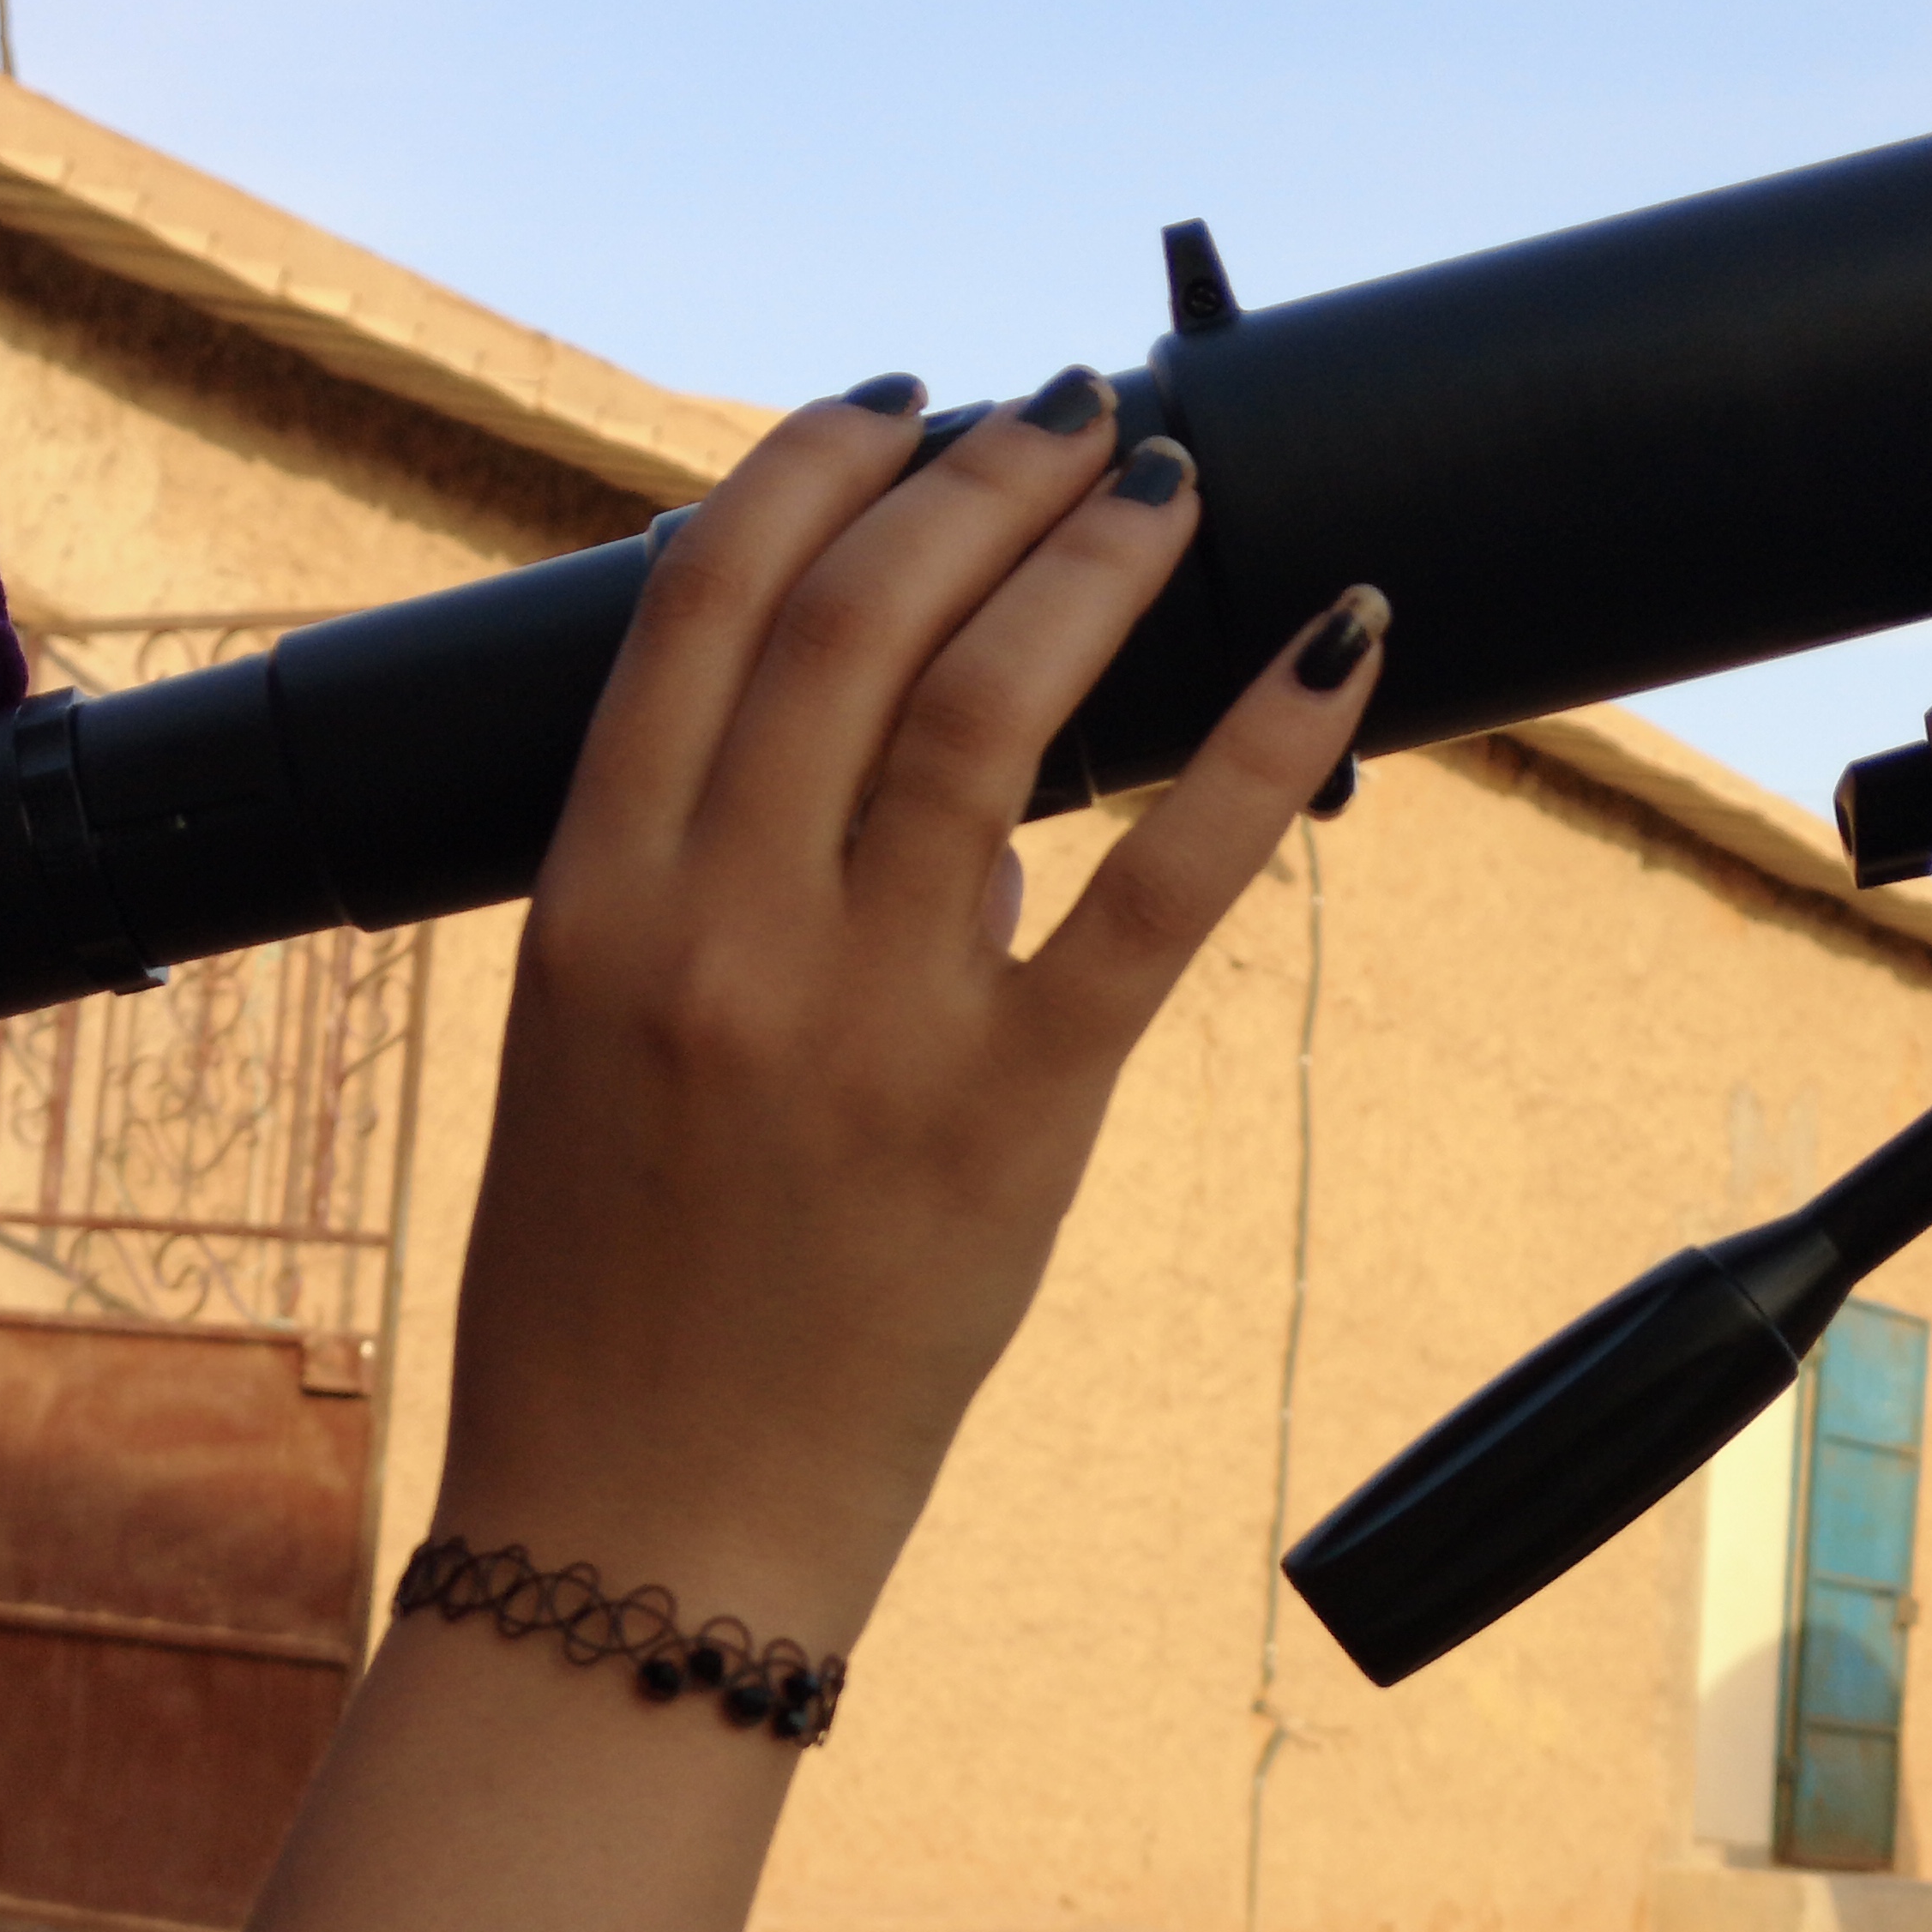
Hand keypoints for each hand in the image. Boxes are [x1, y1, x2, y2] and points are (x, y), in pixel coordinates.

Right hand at [425, 368, 1384, 1637]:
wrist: (641, 1530)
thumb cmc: (604, 1302)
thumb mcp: (594, 1056)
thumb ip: (716, 897)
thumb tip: (930, 791)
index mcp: (592, 902)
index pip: (703, 606)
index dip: (810, 467)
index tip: (892, 402)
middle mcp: (721, 933)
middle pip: (857, 619)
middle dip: (978, 479)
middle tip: (1064, 416)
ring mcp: (868, 1022)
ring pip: (993, 712)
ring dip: (1093, 560)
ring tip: (1164, 483)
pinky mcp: (1010, 1118)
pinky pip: (1159, 895)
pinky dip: (1263, 750)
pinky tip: (1339, 637)